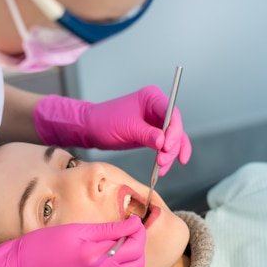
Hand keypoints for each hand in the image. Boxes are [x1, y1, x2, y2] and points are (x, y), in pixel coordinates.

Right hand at [0, 216, 145, 266]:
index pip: (134, 246)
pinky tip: (95, 262)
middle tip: (127, 233)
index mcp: (96, 258)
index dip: (138, 231)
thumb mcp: (76, 230)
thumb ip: (108, 230)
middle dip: (137, 247)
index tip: (134, 222)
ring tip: (110, 245)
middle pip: (136, 265)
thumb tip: (134, 225)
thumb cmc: (44, 245)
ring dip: (124, 260)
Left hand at [33, 86, 191, 175]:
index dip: (174, 131)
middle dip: (172, 146)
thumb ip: (147, 134)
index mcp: (152, 97)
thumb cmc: (105, 121)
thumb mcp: (127, 127)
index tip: (166, 146)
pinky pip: (165, 146)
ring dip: (170, 155)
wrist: (91, 129)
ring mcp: (156, 122)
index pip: (172, 113)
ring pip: (173, 139)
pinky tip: (163, 168)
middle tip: (162, 160)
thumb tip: (163, 143)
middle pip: (175, 128)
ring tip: (161, 167)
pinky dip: (166, 157)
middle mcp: (157, 108)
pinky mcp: (152, 134)